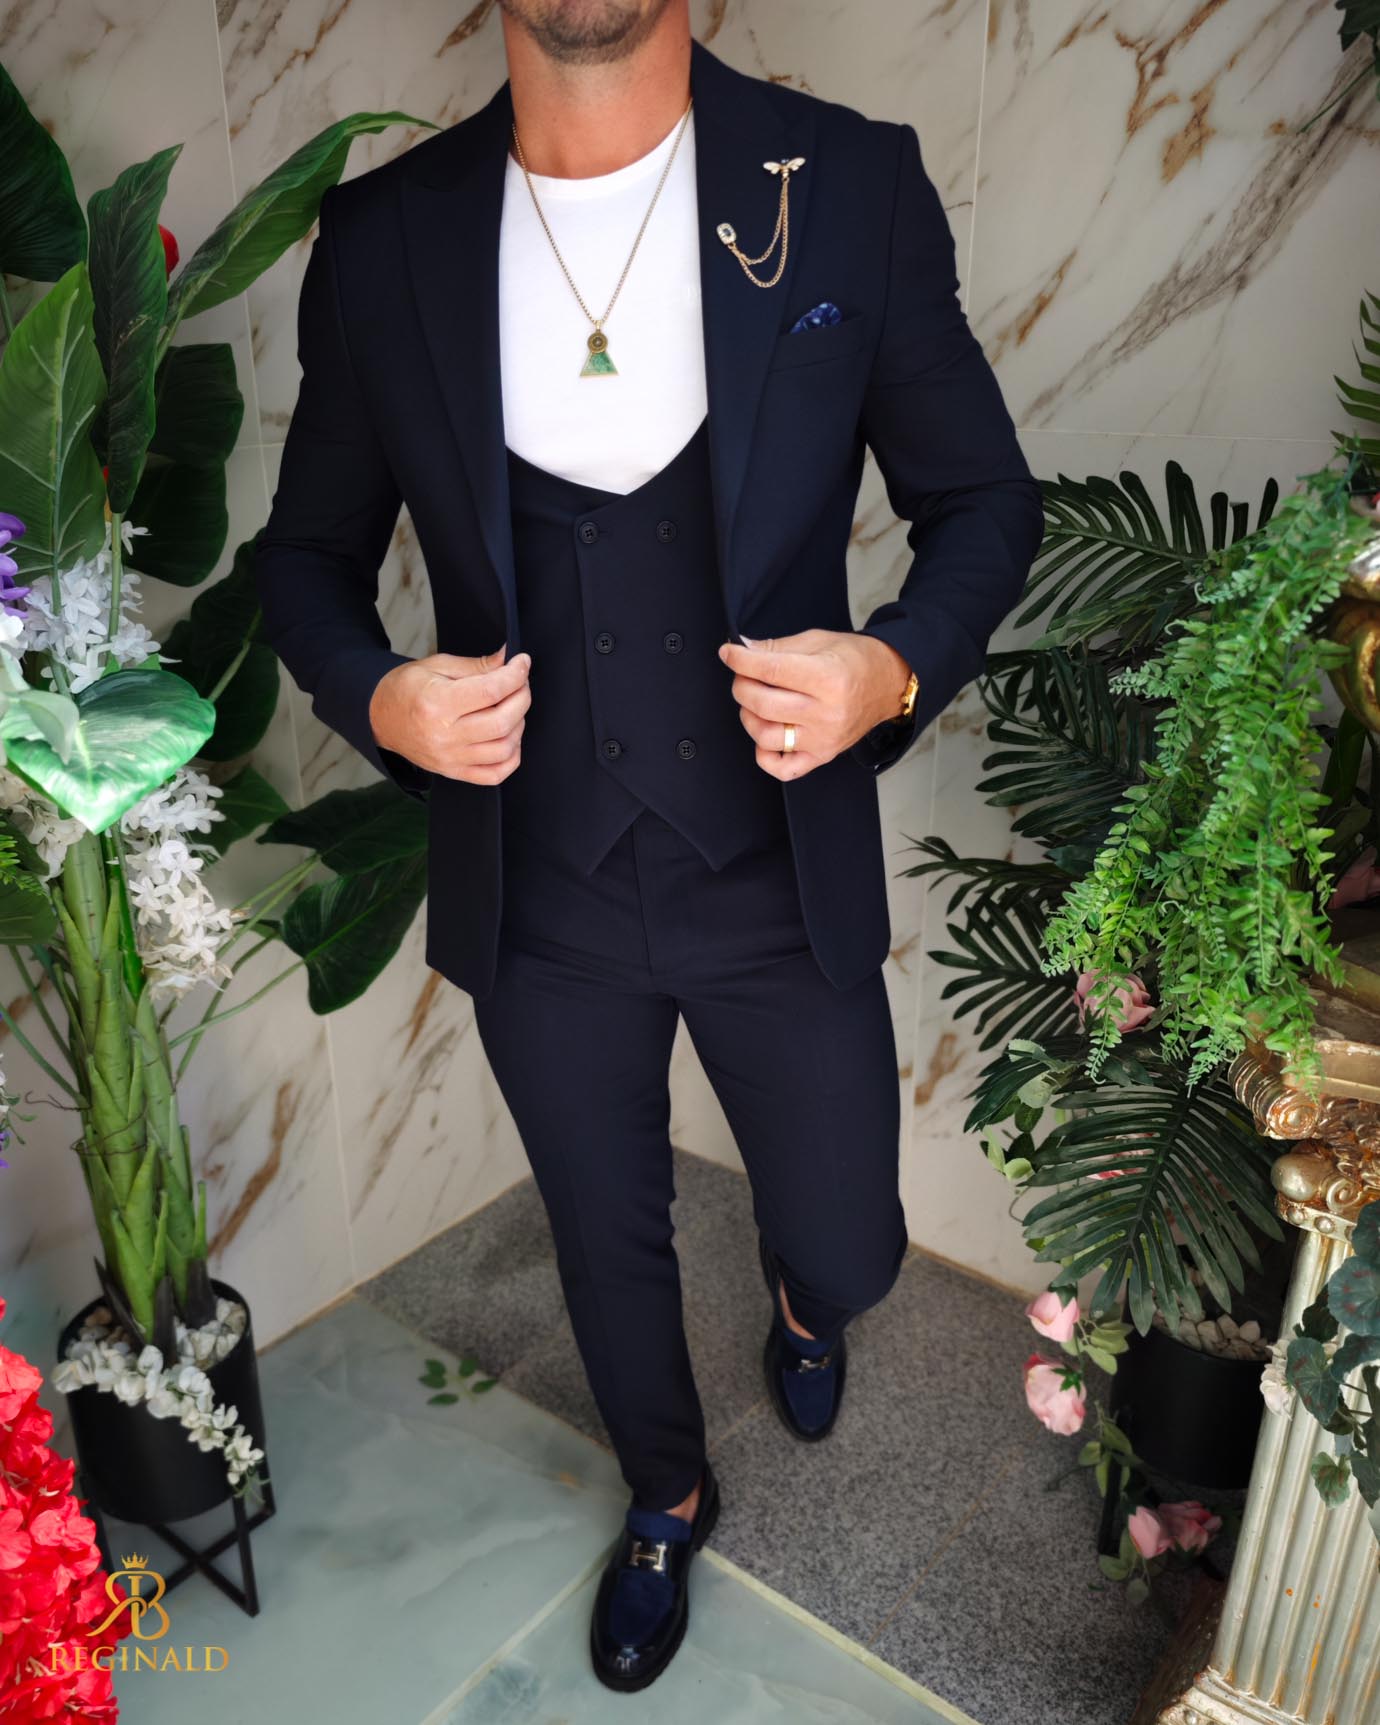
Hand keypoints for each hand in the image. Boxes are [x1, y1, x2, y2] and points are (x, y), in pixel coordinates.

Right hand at [369, 645, 530, 784]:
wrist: (380, 718)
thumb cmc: (407, 689)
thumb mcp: (437, 666)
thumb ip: (476, 666)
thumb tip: (508, 659)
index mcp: (437, 703)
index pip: (491, 692)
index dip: (515, 675)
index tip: (522, 662)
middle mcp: (444, 735)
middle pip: (502, 722)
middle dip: (522, 698)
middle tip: (520, 684)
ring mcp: (450, 758)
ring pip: (504, 749)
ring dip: (519, 725)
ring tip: (512, 708)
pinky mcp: (454, 772)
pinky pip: (495, 775)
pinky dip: (512, 757)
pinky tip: (509, 737)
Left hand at [717, 629, 912, 780]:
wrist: (888, 683)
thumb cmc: (856, 660)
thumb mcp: (818, 641)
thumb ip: (778, 647)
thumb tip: (743, 649)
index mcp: (827, 678)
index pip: (771, 670)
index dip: (741, 661)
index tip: (728, 653)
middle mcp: (826, 712)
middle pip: (763, 704)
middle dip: (741, 686)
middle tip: (743, 676)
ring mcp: (823, 739)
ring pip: (766, 736)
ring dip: (748, 717)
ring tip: (754, 703)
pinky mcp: (823, 755)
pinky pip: (783, 768)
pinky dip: (764, 755)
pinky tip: (765, 735)